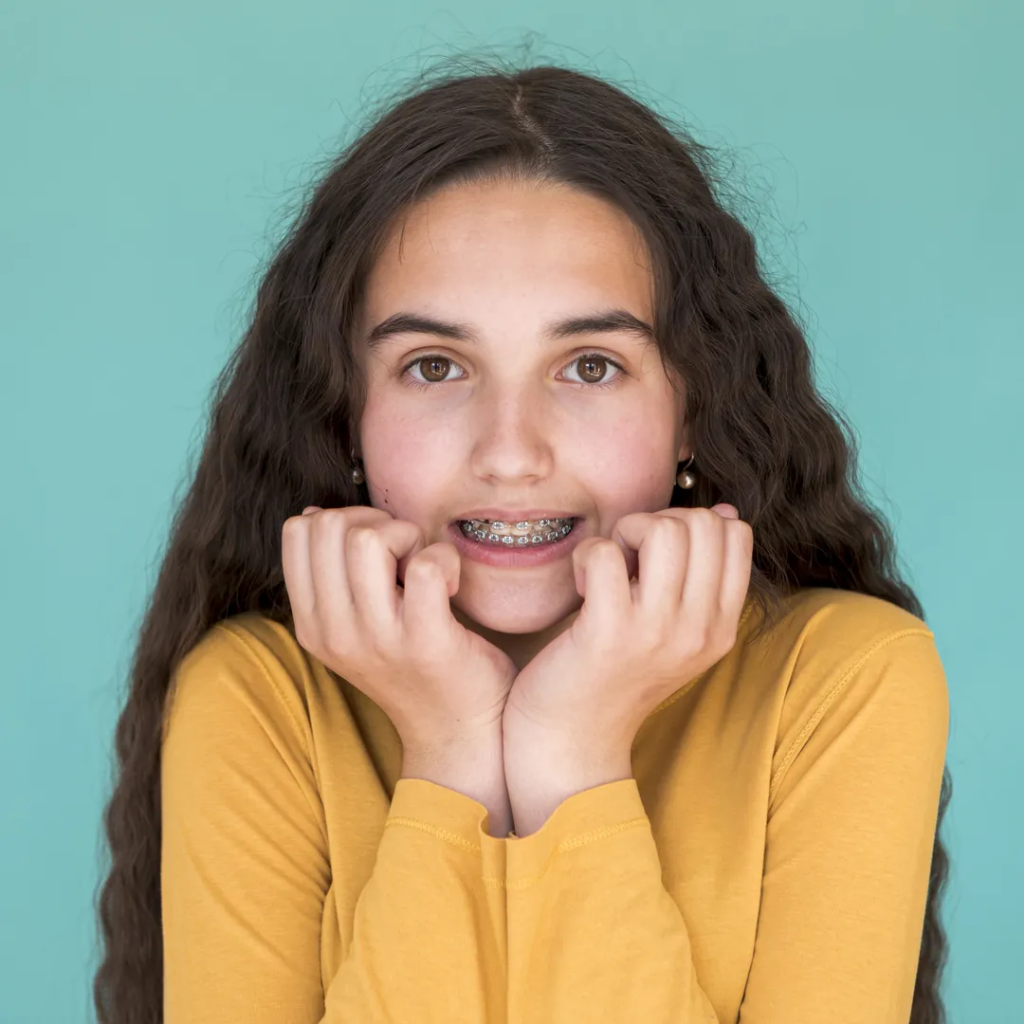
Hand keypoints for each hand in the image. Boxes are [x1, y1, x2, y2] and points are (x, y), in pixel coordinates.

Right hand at [281, 505, 517, 808]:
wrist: (456, 731)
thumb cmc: (413, 664)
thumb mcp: (355, 624)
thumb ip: (333, 575)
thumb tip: (313, 515)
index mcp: (312, 624)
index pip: (298, 532)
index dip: (344, 519)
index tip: (378, 548)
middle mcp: (335, 633)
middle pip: (331, 526)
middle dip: (376, 521)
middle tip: (406, 554)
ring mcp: (377, 640)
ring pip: (369, 539)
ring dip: (408, 536)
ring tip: (424, 567)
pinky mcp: (426, 642)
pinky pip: (425, 566)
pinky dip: (445, 557)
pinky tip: (452, 584)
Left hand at [502, 504, 752, 833]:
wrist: (570, 743)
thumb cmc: (612, 676)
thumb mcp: (674, 631)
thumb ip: (701, 577)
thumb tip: (728, 512)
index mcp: (720, 628)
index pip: (735, 534)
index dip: (689, 524)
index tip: (655, 556)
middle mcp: (699, 631)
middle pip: (703, 523)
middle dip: (657, 522)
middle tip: (628, 559)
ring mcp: (657, 633)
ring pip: (663, 529)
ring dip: (625, 532)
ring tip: (608, 569)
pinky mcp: (608, 634)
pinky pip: (605, 555)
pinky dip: (586, 556)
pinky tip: (581, 588)